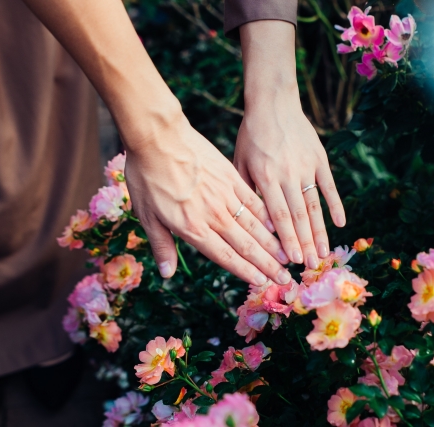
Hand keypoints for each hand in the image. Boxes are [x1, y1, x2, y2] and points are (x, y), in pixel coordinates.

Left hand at [124, 113, 291, 284]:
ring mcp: (225, 196)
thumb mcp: (146, 215)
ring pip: (254, 226)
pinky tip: (278, 225)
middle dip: (267, 264)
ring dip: (272, 244)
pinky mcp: (231, 177)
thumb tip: (167, 274)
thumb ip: (161, 245)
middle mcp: (214, 215)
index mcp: (193, 228)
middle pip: (246, 245)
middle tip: (285, 278)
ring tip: (287, 257)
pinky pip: (253, 201)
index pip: (225, 256)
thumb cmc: (147, 176)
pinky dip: (266, 216)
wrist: (158, 138)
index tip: (262, 283)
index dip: (245, 271)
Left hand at [233, 89, 345, 268]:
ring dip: (320, 231)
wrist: (273, 103)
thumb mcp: (239, 162)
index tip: (294, 260)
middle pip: (299, 216)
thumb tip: (255, 225)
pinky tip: (342, 223)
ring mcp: (306, 167)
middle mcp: (288, 174)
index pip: (279, 216)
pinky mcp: (319, 159)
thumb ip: (246, 192)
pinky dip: (335, 205)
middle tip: (312, 266)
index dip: (288, 240)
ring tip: (325, 253)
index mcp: (265, 177)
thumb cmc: (251, 135)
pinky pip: (329, 186)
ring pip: (315, 205)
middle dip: (305, 243)